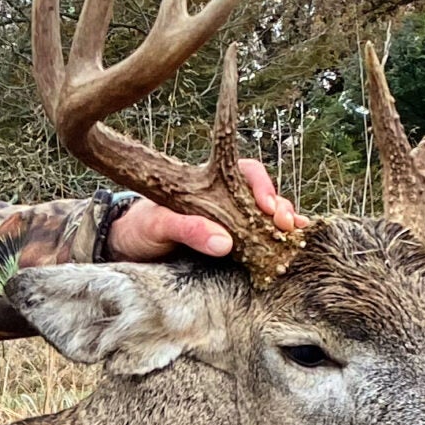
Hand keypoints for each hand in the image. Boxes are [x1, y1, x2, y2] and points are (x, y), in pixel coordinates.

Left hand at [107, 161, 301, 260]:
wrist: (127, 251)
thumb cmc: (140, 228)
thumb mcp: (158, 225)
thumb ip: (187, 229)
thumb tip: (225, 243)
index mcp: (209, 185)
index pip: (245, 173)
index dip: (261, 185)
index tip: (267, 205)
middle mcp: (226, 202)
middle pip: (264, 196)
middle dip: (280, 207)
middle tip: (286, 224)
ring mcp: (232, 225)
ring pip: (268, 219)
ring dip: (285, 225)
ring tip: (297, 236)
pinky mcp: (233, 250)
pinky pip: (261, 244)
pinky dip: (277, 245)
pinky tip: (290, 251)